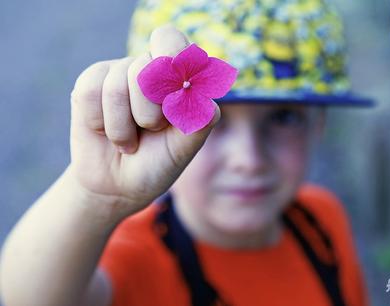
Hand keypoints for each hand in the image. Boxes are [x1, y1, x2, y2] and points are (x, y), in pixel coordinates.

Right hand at [68, 25, 219, 217]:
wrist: (120, 185)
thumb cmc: (158, 161)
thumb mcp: (184, 147)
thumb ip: (199, 120)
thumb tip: (204, 96)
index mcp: (175, 75)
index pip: (172, 40)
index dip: (172, 57)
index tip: (176, 88)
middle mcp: (146, 67)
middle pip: (146, 66)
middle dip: (150, 111)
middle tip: (151, 129)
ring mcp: (117, 73)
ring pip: (116, 85)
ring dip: (123, 127)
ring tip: (129, 140)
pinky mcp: (89, 84)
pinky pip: (90, 93)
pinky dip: (100, 124)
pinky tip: (104, 132)